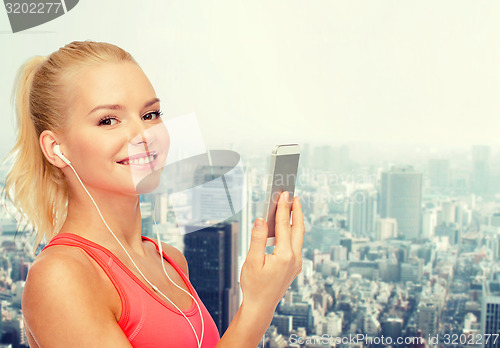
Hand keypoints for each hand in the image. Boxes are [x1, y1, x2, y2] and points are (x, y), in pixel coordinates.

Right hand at [240, 191, 304, 313]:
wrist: (260, 306)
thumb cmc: (254, 285)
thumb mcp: (251, 261)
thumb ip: (258, 238)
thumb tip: (262, 219)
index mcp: (284, 256)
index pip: (284, 226)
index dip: (283, 208)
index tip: (284, 194)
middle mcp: (294, 259)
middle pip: (298, 228)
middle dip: (297, 211)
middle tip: (294, 196)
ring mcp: (296, 263)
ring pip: (299, 236)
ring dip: (296, 221)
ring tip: (292, 207)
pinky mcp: (295, 266)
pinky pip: (296, 244)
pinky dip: (293, 232)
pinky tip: (287, 227)